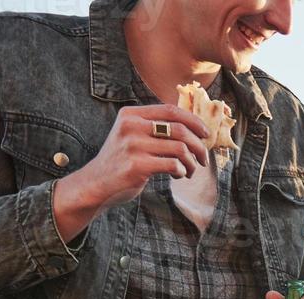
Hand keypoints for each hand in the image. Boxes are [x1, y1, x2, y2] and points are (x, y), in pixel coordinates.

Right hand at [54, 104, 210, 237]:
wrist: (97, 183)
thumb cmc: (122, 160)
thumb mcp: (132, 135)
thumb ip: (154, 127)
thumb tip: (193, 127)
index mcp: (131, 114)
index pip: (171, 110)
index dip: (194, 121)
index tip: (206, 134)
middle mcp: (131, 126)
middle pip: (180, 129)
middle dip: (199, 146)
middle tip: (202, 159)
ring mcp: (133, 145)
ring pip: (180, 148)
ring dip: (191, 162)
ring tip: (189, 170)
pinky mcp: (137, 165)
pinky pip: (174, 165)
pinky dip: (182, 171)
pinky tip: (177, 175)